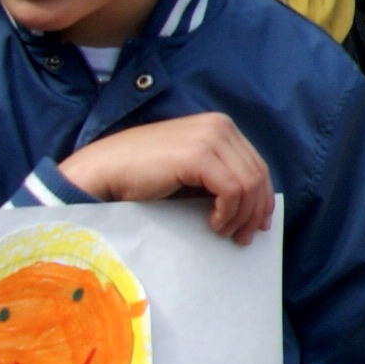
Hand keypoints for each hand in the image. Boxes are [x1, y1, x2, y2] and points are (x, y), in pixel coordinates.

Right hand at [57, 113, 275, 241]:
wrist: (102, 171)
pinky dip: (227, 212)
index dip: (262, 197)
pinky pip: (232, 190)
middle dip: (255, 211)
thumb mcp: (190, 170)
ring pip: (248, 184)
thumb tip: (251, 204)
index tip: (259, 224)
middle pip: (257, 174)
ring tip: (224, 233)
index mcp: (220, 126)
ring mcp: (210, 137)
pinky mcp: (198, 155)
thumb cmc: (142, 176)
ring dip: (240, 215)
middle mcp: (220, 126)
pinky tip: (213, 224)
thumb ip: (219, 175)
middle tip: (245, 237)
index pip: (257, 165)